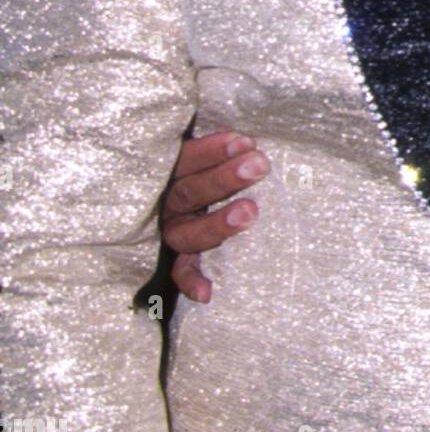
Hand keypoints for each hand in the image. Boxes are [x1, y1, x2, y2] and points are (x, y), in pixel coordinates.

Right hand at [163, 131, 270, 302]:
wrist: (193, 203)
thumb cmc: (213, 171)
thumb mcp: (211, 157)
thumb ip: (227, 149)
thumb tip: (254, 139)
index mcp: (171, 173)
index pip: (184, 159)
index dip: (212, 151)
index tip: (245, 142)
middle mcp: (167, 204)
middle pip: (189, 193)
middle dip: (224, 179)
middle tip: (259, 166)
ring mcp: (172, 233)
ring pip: (186, 233)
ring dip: (217, 223)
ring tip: (250, 211)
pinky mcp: (177, 261)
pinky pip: (180, 273)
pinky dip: (191, 282)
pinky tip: (207, 292)